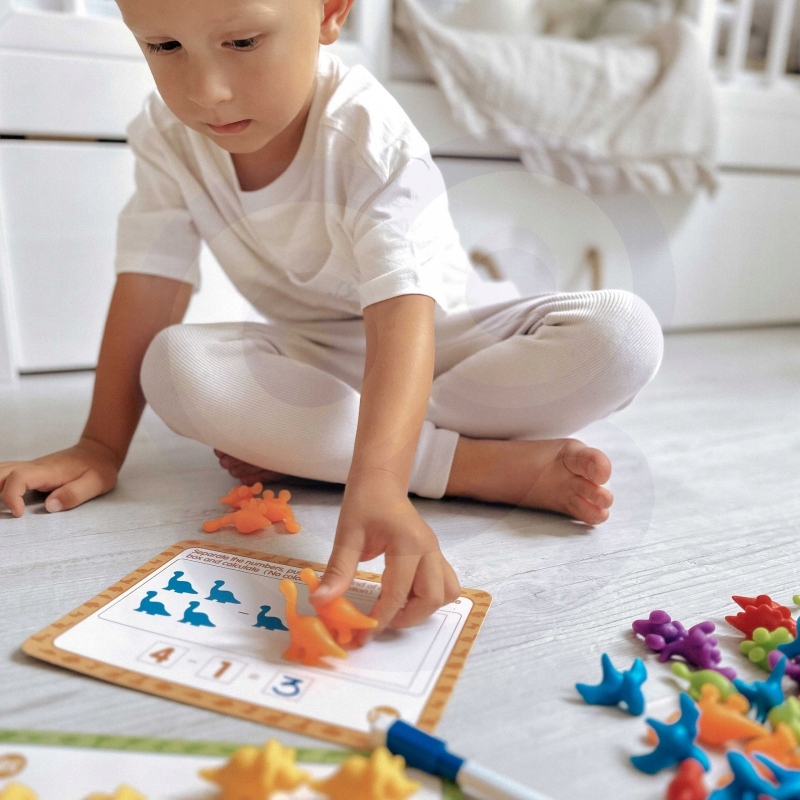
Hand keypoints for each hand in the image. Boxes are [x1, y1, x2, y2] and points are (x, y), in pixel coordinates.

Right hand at [0, 437, 120, 516]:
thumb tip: (50, 506)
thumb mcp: (95, 483)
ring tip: (0, 505)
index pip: (18, 478)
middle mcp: (35, 466)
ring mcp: (32, 467)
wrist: (99, 451)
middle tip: (1, 511)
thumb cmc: (98, 467)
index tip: (19, 513)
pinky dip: (0, 483)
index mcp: (48, 470)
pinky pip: (7, 473)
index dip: (12, 496)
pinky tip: (3, 494)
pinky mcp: (32, 470)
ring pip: (1, 471)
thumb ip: (74, 494)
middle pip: (1, 473)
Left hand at [311, 471, 460, 635]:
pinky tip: (404, 595)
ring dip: (423, 608)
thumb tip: (322, 601)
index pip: (398, 593)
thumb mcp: (347, 535)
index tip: (363, 635)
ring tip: (396, 608)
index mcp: (409, 544)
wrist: (381, 480)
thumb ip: (338, 571)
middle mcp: (429, 549)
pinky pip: (443, 584)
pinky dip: (428, 597)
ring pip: (445, 593)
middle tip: (380, 620)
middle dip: (407, 617)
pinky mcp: (435, 554)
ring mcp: (436, 552)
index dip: (381, 619)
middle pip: (432, 599)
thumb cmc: (364, 502)